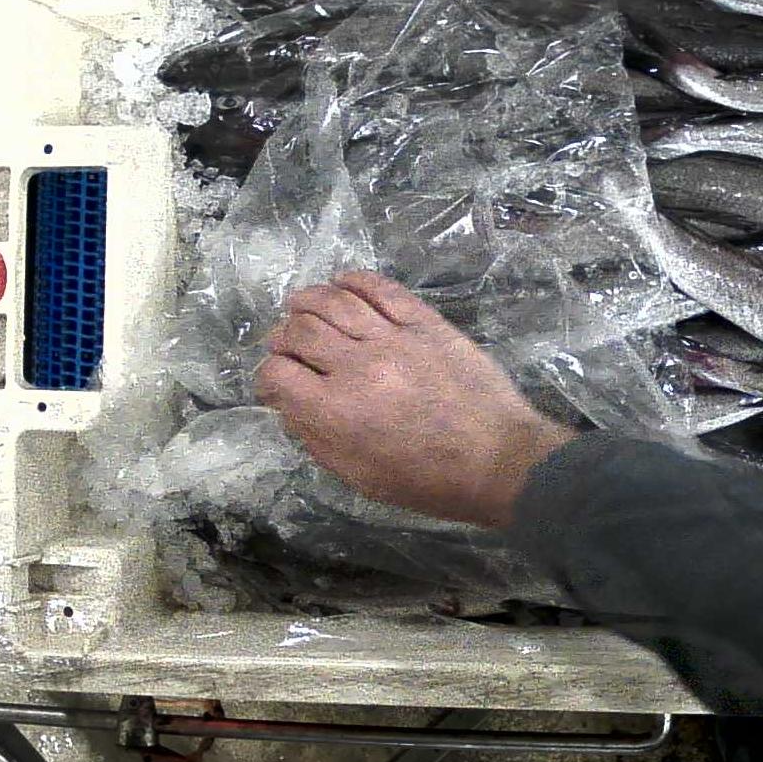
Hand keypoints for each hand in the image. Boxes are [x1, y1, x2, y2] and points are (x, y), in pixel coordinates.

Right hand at [255, 271, 575, 527]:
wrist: (496, 460)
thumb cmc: (426, 480)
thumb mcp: (358, 476)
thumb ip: (316, 438)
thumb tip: (290, 406)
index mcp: (335, 412)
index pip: (276, 374)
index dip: (266, 376)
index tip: (274, 381)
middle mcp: (357, 367)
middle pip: (299, 330)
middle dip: (281, 336)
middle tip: (284, 343)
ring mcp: (393, 338)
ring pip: (334, 301)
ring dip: (308, 300)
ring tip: (300, 305)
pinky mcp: (425, 322)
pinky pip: (380, 289)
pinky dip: (354, 281)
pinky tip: (341, 283)